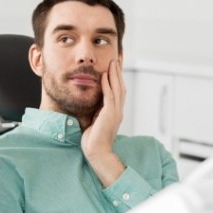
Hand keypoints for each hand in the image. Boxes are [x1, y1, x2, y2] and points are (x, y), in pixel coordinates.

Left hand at [81, 59, 125, 185]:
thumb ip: (96, 112)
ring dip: (115, 75)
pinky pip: (109, 96)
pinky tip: (105, 76)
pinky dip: (108, 85)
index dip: (117, 78)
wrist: (96, 153)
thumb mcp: (95, 121)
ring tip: (112, 62)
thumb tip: (92, 104)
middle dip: (119, 72)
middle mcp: (118, 110)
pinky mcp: (110, 115)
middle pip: (120, 86)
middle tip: (117, 59)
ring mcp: (115, 112)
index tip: (115, 66)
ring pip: (117, 89)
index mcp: (115, 112)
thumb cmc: (93, 140)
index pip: (118, 91)